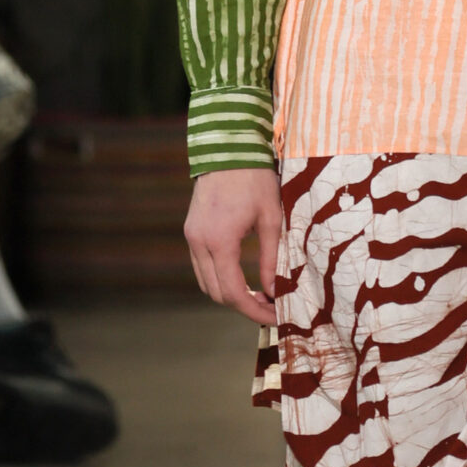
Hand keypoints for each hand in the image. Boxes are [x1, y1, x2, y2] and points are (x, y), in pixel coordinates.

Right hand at [185, 165, 281, 323]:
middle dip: (243, 307)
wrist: (228, 149)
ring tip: (259, 296)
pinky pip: (202, 267)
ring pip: (206, 283)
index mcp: (220, 241)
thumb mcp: (272, 219)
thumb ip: (271, 258)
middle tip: (271, 309)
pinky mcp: (191, 231)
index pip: (232, 292)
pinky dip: (220, 278)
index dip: (254, 311)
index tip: (275, 317)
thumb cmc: (255, 179)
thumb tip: (275, 292)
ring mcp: (191, 237)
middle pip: (216, 293)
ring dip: (230, 294)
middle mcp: (199, 242)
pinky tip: (242, 277)